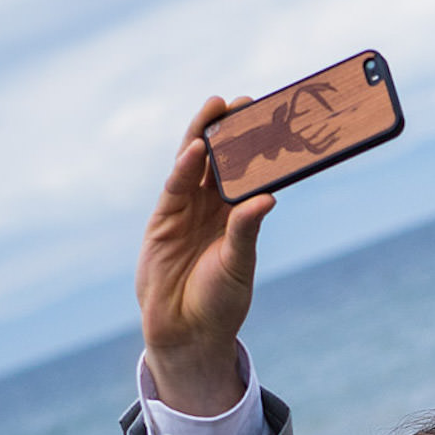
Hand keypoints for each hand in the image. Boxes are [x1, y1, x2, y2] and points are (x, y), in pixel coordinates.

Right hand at [138, 98, 272, 414]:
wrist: (187, 331)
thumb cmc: (220, 302)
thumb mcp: (239, 264)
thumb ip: (247, 230)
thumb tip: (268, 198)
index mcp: (236, 218)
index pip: (247, 176)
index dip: (256, 150)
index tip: (271, 123)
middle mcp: (211, 210)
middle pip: (219, 162)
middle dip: (229, 132)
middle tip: (245, 103)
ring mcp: (185, 212)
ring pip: (194, 166)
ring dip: (205, 137)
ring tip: (219, 109)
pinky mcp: (163, 219)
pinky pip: (175, 187)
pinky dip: (185, 167)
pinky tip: (195, 148)